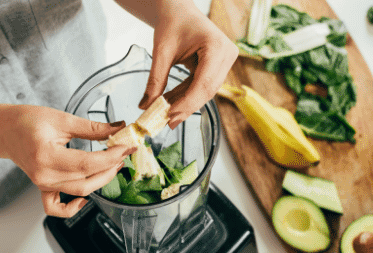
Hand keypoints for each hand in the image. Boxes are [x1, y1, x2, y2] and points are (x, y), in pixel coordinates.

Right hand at [1, 105, 135, 217]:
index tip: (126, 147)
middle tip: (123, 153)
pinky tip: (85, 199)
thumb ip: (93, 127)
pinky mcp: (43, 188)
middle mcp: (44, 175)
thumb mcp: (62, 119)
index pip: (87, 163)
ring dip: (101, 180)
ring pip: (79, 191)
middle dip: (110, 168)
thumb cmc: (27, 121)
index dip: (111, 157)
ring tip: (113, 164)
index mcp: (46, 155)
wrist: (5, 130)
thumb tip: (118, 128)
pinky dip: (72, 208)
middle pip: (86, 180)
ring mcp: (43, 184)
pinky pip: (56, 207)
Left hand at [138, 0, 237, 128]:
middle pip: (207, 90)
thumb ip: (155, 80)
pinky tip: (173, 104)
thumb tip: (146, 106)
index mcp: (216, 46)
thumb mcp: (161, 52)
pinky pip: (204, 85)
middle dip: (186, 107)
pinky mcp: (220, 65)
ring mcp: (226, 60)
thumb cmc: (172, 23)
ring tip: (167, 115)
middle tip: (167, 122)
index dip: (187, 103)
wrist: (178, 10)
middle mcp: (227, 54)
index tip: (169, 116)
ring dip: (186, 103)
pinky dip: (188, 94)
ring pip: (206, 90)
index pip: (203, 83)